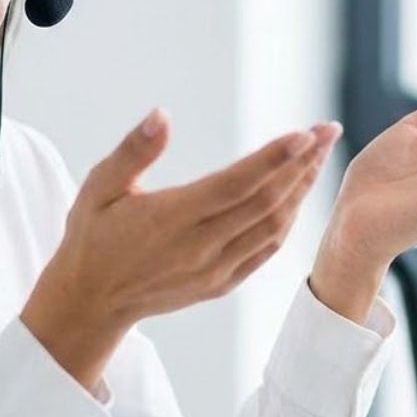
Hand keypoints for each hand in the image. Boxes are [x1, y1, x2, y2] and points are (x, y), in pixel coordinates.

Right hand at [42, 109, 341, 329]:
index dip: (275, 158)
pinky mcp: (220, 283)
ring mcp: (215, 269)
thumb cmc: (92, 236)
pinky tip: (296, 197)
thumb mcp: (98, 187)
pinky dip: (287, 221)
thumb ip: (133, 151)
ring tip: (318, 157)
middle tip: (326, 131)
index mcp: (171, 218)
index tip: (305, 133)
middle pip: (267, 202)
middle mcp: (200, 247)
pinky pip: (266, 251)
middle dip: (302, 164)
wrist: (89, 301)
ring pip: (273, 227)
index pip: (236, 184)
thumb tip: (162, 115)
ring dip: (300, 190)